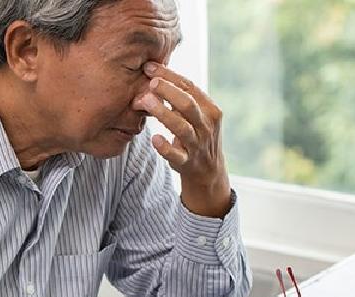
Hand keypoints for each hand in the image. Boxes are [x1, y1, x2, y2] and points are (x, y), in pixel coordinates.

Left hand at [135, 62, 230, 217]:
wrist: (208, 171)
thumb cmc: (196, 135)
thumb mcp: (195, 115)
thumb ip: (180, 96)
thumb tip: (154, 72)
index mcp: (210, 109)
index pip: (189, 87)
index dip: (169, 75)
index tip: (149, 67)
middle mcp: (206, 125)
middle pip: (187, 104)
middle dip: (168, 91)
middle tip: (149, 82)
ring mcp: (198, 145)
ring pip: (182, 127)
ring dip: (163, 113)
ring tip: (144, 101)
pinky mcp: (188, 162)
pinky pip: (176, 155)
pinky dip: (165, 147)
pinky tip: (154, 139)